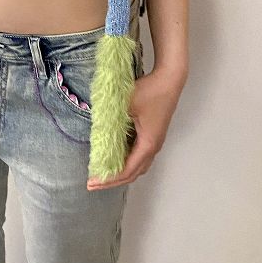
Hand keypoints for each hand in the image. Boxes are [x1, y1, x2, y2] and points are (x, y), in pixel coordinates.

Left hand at [87, 67, 185, 189]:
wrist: (169, 79)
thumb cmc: (150, 91)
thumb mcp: (125, 105)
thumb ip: (110, 119)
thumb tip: (94, 129)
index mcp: (148, 144)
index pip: (127, 170)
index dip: (109, 179)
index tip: (92, 183)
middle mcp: (153, 147)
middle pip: (133, 173)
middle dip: (113, 180)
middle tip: (93, 183)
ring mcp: (154, 142)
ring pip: (138, 166)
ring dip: (121, 173)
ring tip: (103, 174)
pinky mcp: (152, 135)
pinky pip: (139, 155)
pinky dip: (126, 162)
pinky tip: (113, 157)